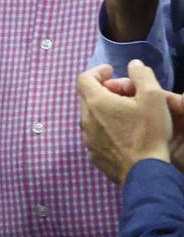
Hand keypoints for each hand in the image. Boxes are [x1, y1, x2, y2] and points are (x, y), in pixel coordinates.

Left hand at [77, 60, 174, 183]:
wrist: (144, 172)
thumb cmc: (149, 132)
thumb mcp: (153, 97)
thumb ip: (142, 75)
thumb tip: (133, 64)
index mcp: (96, 103)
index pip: (83, 78)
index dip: (97, 71)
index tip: (111, 71)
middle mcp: (85, 121)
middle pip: (87, 97)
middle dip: (104, 90)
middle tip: (125, 92)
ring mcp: (87, 140)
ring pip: (91, 117)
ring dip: (105, 110)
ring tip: (126, 112)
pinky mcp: (93, 155)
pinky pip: (95, 135)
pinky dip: (105, 127)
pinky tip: (124, 132)